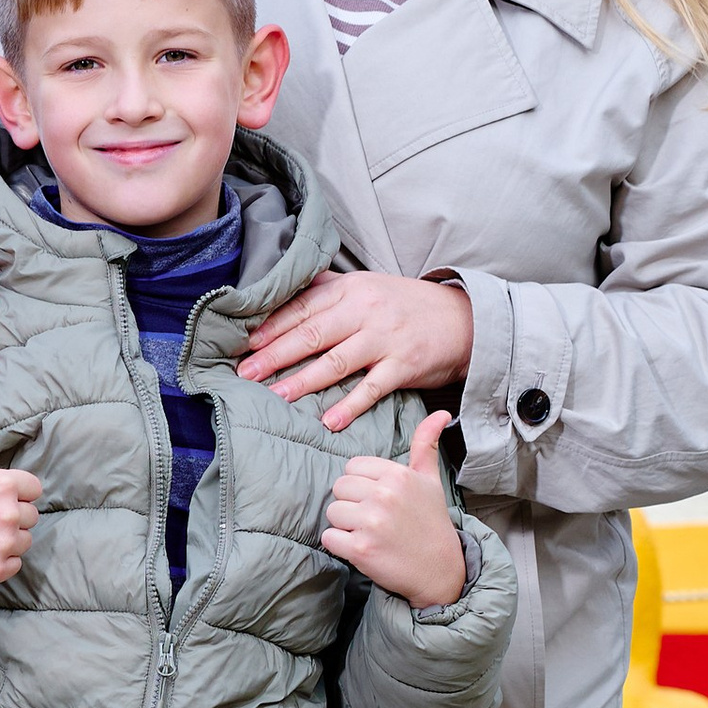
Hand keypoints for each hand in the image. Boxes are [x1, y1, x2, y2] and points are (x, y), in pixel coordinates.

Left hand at [237, 268, 472, 432]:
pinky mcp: (405, 365)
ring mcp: (386, 338)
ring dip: (303, 381)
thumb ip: (328, 289)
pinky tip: (329, 421)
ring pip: (336, 362)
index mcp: (351, 289)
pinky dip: (350, 405)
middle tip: (246, 374)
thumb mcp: (368, 286)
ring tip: (275, 396)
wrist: (463, 318)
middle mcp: (366, 311)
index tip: (244, 344)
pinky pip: (372, 388)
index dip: (272, 327)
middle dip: (275, 355)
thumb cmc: (406, 305)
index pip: (303, 308)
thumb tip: (284, 288)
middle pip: (312, 334)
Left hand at [322, 409, 466, 608]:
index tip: (379, 500)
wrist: (440, 570)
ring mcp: (371, 522)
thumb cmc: (431, 522)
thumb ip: (425, 445)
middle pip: (339, 488)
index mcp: (397, 475)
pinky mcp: (360, 549)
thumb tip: (441, 413)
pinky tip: (362, 548)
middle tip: (374, 519)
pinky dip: (340, 545)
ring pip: (332, 512)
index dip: (361, 485)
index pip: (352, 467)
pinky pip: (329, 537)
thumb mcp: (430, 480)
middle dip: (351, 504)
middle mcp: (383, 495)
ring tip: (370, 533)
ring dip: (345, 525)